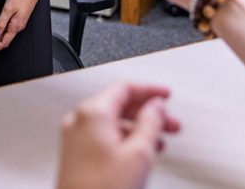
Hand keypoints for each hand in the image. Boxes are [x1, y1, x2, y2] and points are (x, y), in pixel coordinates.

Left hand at [0, 0, 44, 54]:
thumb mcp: (8, 9)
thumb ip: (1, 23)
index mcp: (15, 26)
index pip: (2, 42)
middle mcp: (18, 27)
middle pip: (2, 40)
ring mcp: (19, 23)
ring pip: (5, 35)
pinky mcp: (19, 18)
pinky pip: (8, 30)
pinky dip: (0, 34)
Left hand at [56, 82, 180, 188]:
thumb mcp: (139, 153)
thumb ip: (151, 122)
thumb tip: (156, 106)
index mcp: (93, 113)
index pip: (126, 88)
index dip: (150, 91)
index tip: (166, 95)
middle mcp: (79, 121)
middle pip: (119, 105)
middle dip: (148, 113)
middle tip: (169, 122)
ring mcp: (75, 139)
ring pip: (113, 123)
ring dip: (138, 129)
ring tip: (159, 141)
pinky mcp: (75, 156)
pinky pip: (104, 138)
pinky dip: (124, 140)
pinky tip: (139, 154)